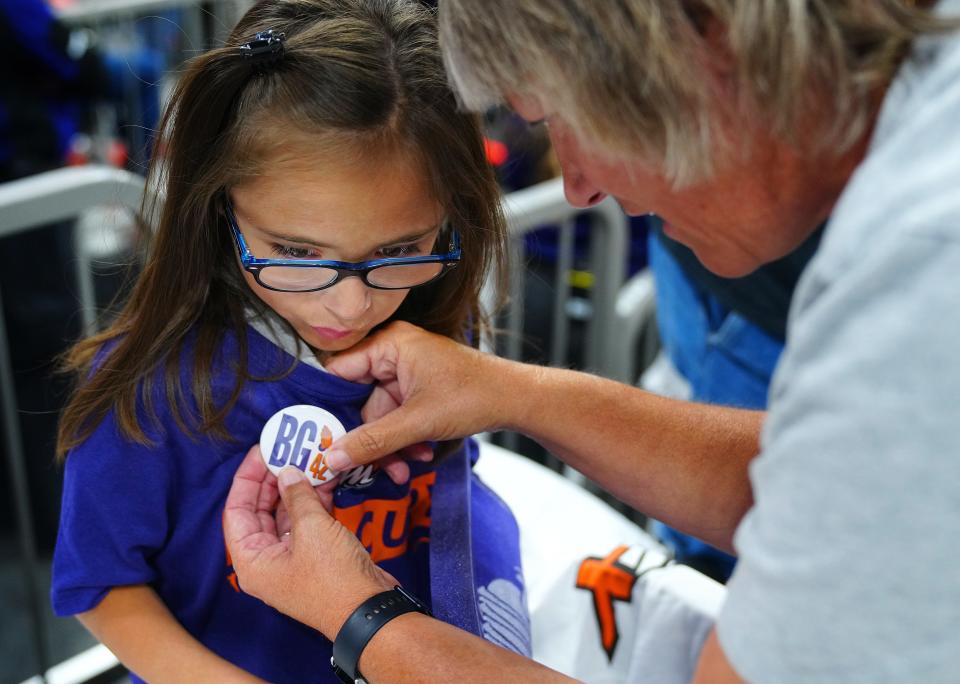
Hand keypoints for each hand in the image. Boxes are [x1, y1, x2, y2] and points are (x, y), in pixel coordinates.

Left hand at [223, 446, 392, 637]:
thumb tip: (288, 472)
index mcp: (252, 561)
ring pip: (285, 515)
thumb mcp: (313, 529)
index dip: (246, 478)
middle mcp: (266, 561)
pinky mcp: (314, 557)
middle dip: (273, 479)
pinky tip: (324, 479)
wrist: (370, 610)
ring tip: (307, 459)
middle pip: (260, 511)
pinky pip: (306, 523)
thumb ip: (297, 496)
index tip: (262, 451)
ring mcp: (291, 559)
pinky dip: (313, 501)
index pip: (236, 510)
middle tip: (286, 450)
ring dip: (296, 488)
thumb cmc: (334, 578)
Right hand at [323, 321, 512, 472]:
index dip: (326, 407)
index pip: (338, 373)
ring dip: (389, 446)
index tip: (318, 439)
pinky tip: (420, 455)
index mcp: (389, 344)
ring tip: (403, 469)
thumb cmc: (473, 395)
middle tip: (363, 467)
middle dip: (367, 438)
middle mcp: (393, 353)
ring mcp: (405, 373)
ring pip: (378, 416)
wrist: (515, 400)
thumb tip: (331, 458)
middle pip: (358, 400)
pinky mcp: (417, 390)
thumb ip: (372, 441)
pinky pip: (396, 418)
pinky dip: (403, 440)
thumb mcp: (417, 422)